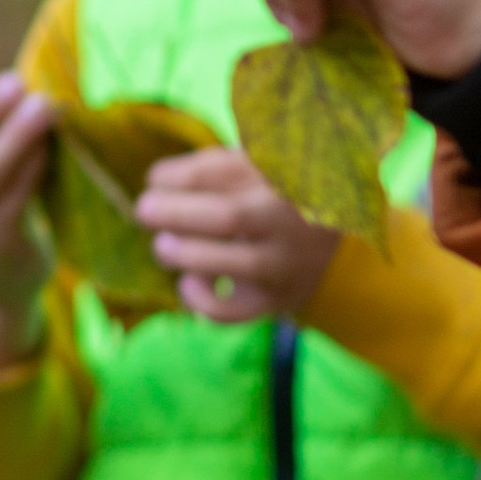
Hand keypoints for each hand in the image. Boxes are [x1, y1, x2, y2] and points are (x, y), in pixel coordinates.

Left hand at [135, 147, 338, 325]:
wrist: (335, 250)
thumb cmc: (277, 201)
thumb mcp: (257, 170)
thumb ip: (214, 168)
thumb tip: (157, 182)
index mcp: (278, 177)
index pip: (217, 171)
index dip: (173, 176)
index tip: (156, 180)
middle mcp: (285, 220)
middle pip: (228, 217)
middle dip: (172, 213)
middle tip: (145, 210)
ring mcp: (282, 263)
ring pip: (230, 264)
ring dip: (183, 254)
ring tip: (164, 246)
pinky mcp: (275, 301)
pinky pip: (232, 311)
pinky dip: (200, 301)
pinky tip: (188, 283)